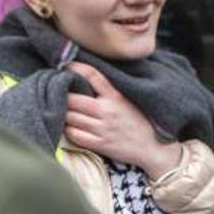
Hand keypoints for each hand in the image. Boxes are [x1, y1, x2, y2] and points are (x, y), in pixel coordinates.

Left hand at [63, 62, 181, 180]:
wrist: (153, 147)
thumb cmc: (140, 121)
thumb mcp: (128, 100)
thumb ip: (110, 90)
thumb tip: (88, 78)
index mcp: (116, 96)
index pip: (92, 75)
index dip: (75, 68)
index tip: (65, 65)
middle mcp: (107, 111)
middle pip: (72, 99)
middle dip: (63, 95)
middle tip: (59, 94)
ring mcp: (103, 129)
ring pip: (70, 117)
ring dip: (64, 114)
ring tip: (65, 111)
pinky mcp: (100, 144)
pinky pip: (74, 135)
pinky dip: (69, 130)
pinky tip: (73, 128)